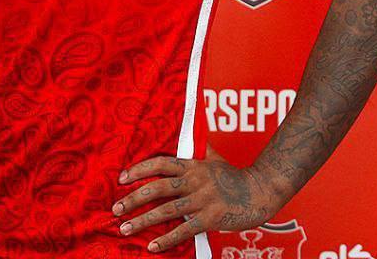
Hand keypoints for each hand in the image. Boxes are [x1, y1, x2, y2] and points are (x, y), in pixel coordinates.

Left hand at [112, 143, 283, 251]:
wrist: (260, 191)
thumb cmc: (234, 175)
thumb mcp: (214, 157)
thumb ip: (197, 149)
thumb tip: (186, 130)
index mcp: (193, 164)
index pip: (161, 163)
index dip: (139, 169)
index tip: (121, 179)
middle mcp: (195, 180)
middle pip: (158, 188)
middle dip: (134, 199)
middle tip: (116, 209)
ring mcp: (203, 199)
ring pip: (167, 210)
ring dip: (143, 220)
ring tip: (125, 228)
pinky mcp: (211, 218)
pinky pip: (184, 230)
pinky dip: (167, 239)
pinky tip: (152, 246)